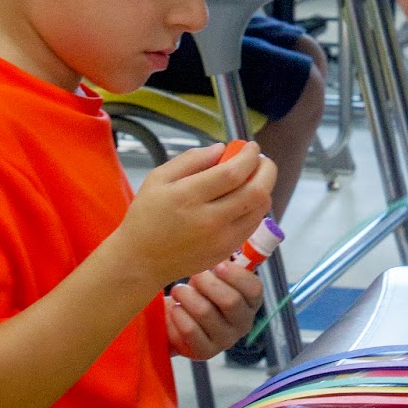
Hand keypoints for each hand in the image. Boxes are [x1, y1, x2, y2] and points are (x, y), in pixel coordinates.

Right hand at [115, 141, 276, 287]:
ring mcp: (221, 239)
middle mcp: (210, 220)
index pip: (234, 173)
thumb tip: (221, 149)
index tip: (251, 147)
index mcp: (189, 197)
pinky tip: (246, 198)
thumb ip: (191, 159)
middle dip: (266, 170)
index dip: (249, 156)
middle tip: (261, 160)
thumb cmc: (147, 215)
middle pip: (256, 191)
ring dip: (264, 188)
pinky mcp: (226, 251)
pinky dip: (257, 208)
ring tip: (254, 177)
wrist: (141, 261)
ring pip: (260, 209)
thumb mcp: (158, 178)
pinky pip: (253, 225)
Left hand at [166, 263, 263, 359]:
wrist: (180, 317)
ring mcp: (225, 340)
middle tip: (194, 276)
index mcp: (251, 302)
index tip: (217, 265)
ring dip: (187, 295)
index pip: (254, 288)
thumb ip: (225, 258)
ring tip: (179, 290)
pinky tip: (175, 308)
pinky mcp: (205, 352)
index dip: (235, 275)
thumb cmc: (202, 289)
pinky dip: (179, 314)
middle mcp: (243, 323)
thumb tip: (224, 236)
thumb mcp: (217, 273)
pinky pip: (190, 329)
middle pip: (230, 300)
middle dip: (207, 283)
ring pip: (205, 312)